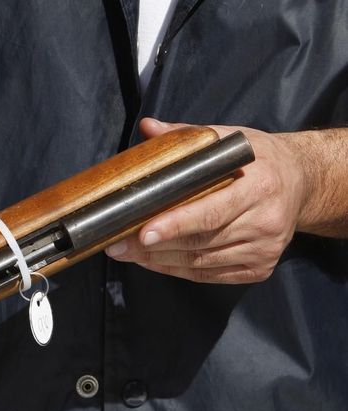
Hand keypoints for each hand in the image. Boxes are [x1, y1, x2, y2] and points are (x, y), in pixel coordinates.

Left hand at [105, 118, 307, 283]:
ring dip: (160, 260)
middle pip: (201, 242)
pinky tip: (154, 261)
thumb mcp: (229, 138)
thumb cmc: (259, 159)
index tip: (143, 233)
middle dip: (154, 247)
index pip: (211, 212)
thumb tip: (148, 127)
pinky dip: (178, 270)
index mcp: (260, 186)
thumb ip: (187, 135)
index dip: (175, 225)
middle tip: (117, 244)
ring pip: (201, 262)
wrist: (302, 182)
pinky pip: (209, 275)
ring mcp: (265, 249)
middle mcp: (266, 221)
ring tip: (128, 253)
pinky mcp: (260, 268)